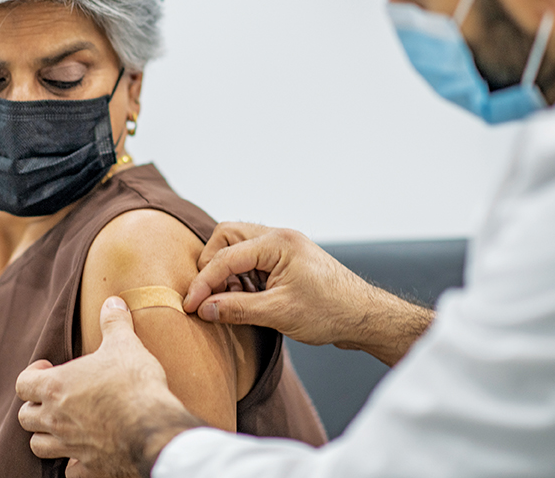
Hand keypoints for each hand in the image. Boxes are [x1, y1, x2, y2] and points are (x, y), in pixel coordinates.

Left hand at [16, 296, 204, 477]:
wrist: (152, 427)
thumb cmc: (133, 384)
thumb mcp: (124, 344)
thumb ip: (114, 322)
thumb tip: (113, 302)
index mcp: (55, 387)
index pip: (22, 383)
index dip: (32, 374)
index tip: (49, 368)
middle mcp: (55, 419)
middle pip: (25, 417)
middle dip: (36, 406)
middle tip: (56, 396)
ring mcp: (69, 446)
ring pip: (38, 446)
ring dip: (45, 436)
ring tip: (63, 424)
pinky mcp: (88, 467)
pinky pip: (69, 471)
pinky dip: (72, 463)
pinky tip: (85, 452)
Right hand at [183, 223, 432, 365]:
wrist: (364, 317)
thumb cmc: (329, 311)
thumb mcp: (278, 313)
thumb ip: (237, 309)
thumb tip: (204, 309)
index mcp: (278, 243)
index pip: (226, 257)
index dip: (204, 283)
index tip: (190, 306)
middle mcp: (279, 238)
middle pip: (226, 237)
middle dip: (213, 266)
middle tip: (211, 296)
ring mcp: (283, 248)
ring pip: (237, 247)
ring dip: (227, 273)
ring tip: (231, 302)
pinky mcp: (285, 261)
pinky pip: (251, 260)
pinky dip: (241, 278)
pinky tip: (245, 301)